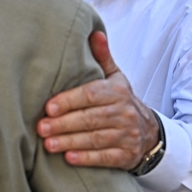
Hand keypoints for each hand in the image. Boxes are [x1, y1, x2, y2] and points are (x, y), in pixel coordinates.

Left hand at [36, 31, 158, 169]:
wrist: (150, 133)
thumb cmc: (121, 102)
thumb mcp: (116, 79)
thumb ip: (102, 58)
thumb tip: (94, 32)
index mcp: (118, 92)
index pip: (92, 95)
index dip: (69, 101)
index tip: (48, 107)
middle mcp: (124, 113)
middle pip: (91, 118)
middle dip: (64, 123)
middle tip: (41, 127)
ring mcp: (127, 135)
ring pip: (96, 139)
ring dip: (70, 142)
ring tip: (48, 144)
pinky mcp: (127, 155)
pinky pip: (106, 158)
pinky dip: (87, 158)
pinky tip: (69, 159)